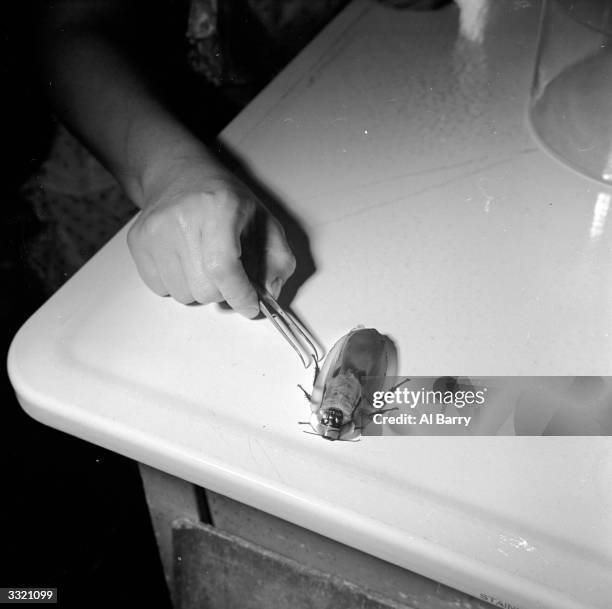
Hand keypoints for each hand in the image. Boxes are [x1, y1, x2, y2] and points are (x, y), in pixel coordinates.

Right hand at [127, 160, 295, 317]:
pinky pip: (161, 289)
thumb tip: (269, 294)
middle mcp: (181, 217)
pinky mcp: (137, 242)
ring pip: (183, 295)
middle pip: (204, 290)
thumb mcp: (264, 222)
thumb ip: (278, 260)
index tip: (250, 305)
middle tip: (227, 271)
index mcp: (219, 207)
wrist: (181, 176)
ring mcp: (154, 231)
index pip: (225, 268)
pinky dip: (178, 284)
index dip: (240, 294)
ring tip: (203, 261)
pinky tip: (184, 259)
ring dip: (199, 288)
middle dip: (223, 291)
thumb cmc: (225, 201)